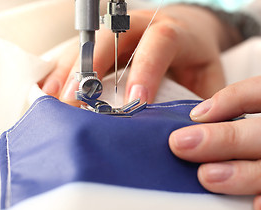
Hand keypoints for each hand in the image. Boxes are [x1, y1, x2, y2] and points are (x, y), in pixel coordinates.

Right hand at [41, 5, 241, 104]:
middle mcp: (143, 25)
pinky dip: (63, 70)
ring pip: (90, 43)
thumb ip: (204, 101)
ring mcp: (120, 31)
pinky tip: (50, 90)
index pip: (160, 42)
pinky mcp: (106, 42)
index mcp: (175, 32)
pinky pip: (79, 51)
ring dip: (71, 71)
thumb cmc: (199, 60)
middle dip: (93, 68)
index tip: (134, 102)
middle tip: (79, 103)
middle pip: (114, 36)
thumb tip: (188, 132)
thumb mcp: (210, 79)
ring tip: (56, 101)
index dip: (146, 69)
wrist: (190, 32)